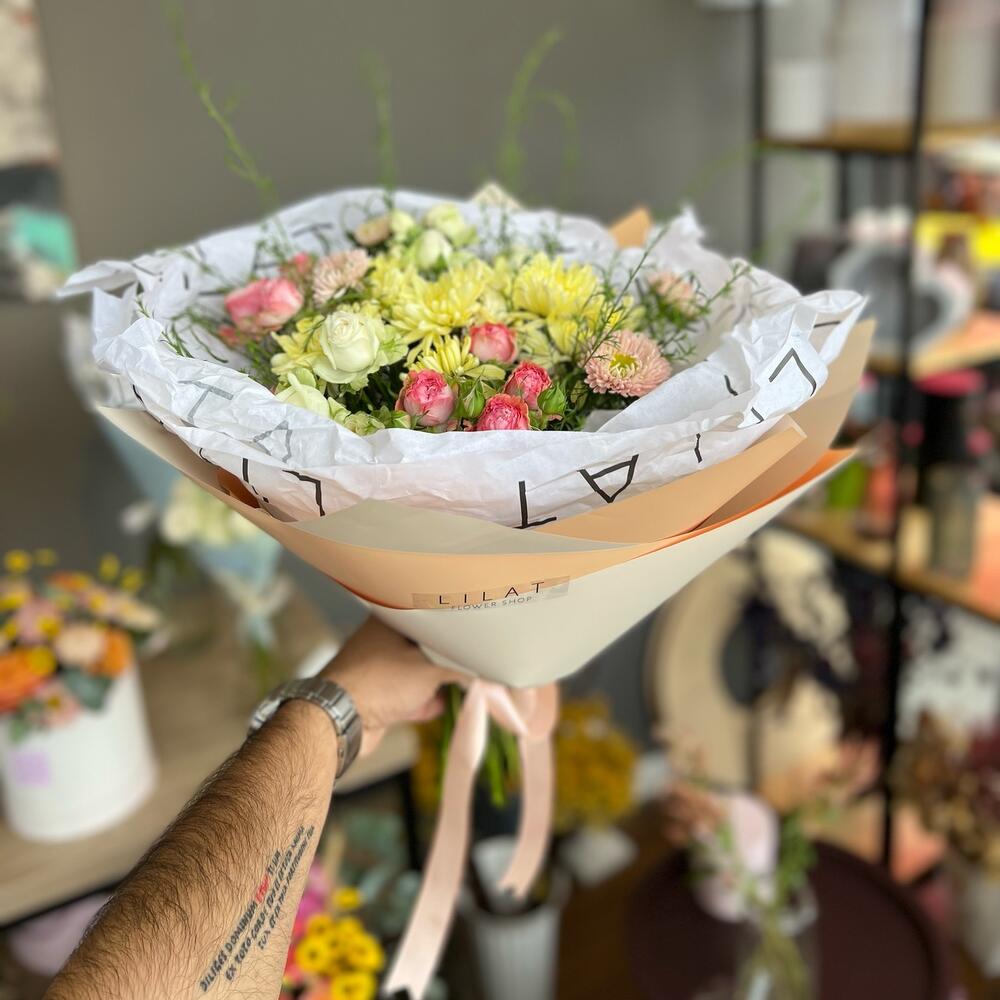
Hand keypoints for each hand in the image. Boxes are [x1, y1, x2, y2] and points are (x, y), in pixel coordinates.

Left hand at [321, 618, 461, 754]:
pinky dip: (422, 699)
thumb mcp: (432, 669)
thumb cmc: (381, 681)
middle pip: (423, 645)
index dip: (453, 625)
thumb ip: (460, 667)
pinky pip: (405, 694)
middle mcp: (380, 639)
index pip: (430, 615)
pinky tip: (439, 705)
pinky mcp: (374, 695)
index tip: (473, 633)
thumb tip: (481, 668)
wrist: (341, 720)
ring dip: (435, 680)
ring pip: (414, 671)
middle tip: (471, 660)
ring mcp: (375, 669)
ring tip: (461, 684)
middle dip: (447, 657)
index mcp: (391, 620)